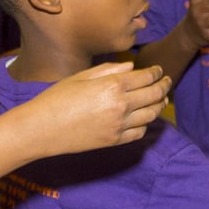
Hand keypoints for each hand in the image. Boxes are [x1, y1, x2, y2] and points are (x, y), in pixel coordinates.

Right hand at [33, 62, 171, 151]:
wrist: (41, 129)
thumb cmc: (56, 98)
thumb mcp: (81, 77)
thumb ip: (109, 70)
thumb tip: (131, 67)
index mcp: (112, 86)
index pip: (145, 77)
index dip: (155, 72)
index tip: (158, 70)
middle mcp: (121, 106)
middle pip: (154, 95)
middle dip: (164, 86)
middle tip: (167, 82)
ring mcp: (119, 125)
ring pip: (151, 115)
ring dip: (159, 105)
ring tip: (161, 99)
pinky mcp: (114, 141)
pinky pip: (139, 132)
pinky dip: (146, 124)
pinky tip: (144, 118)